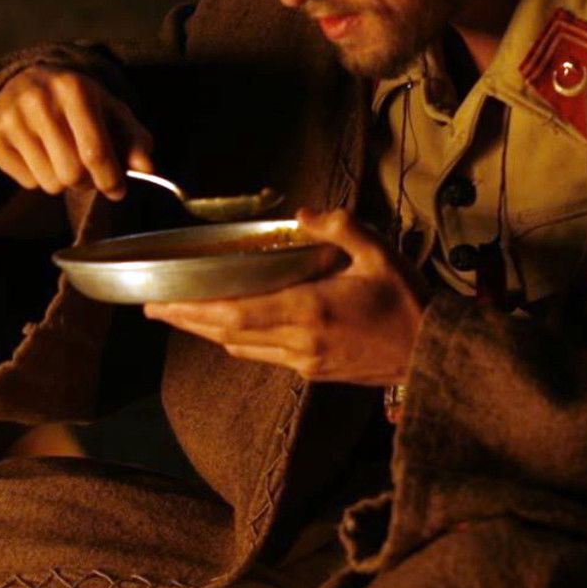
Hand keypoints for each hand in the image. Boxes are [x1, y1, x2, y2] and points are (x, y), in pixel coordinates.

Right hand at [0, 64, 153, 197]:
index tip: (118, 190)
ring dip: (62, 179)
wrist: (25, 82)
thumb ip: (134, 139)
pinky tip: (36, 152)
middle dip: (86, 181)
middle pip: (72, 174)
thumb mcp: (111, 111)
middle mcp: (36, 99)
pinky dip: (37, 176)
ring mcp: (7, 118)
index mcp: (73, 88)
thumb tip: (148, 168)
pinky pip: (26, 183)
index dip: (111, 179)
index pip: (94, 152)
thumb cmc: (77, 103)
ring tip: (60, 155)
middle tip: (86, 169)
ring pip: (49, 184)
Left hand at [143, 208, 425, 385]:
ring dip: (207, 331)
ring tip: (179, 314)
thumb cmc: (409, 301)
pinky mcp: (312, 373)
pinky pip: (262, 355)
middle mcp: (299, 342)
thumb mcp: (381, 253)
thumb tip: (304, 213)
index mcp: (309, 310)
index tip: (159, 301)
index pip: (235, 312)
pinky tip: (226, 326)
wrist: (434, 355)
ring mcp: (304, 362)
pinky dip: (237, 339)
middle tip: (152, 308)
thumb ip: (341, 228)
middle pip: (226, 333)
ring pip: (240, 347)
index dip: (192, 309)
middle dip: (186, 320)